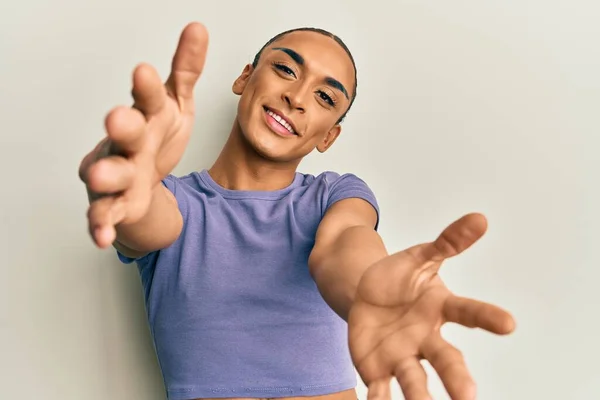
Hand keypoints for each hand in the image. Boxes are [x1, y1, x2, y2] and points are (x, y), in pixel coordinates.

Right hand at [78, 22, 208, 247]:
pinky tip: (102, 236)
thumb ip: (185, 70)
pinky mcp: (114, 204)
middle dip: (122, 126)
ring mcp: (117, 173)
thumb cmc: (156, 136)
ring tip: (101, 176)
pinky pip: (104, 214)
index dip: (145, 88)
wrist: (144, 179)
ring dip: (106, 174)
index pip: (148, 99)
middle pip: (123, 133)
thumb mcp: (176, 104)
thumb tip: (198, 28)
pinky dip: (101, 224)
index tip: (145, 71)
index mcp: (146, 116)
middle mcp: (126, 142)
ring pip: (108, 173)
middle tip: (119, 118)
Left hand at [348, 213, 514, 399]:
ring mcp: (402, 355)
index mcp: (441, 309)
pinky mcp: (377, 367)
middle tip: (468, 396)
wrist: (365, 295)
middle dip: (457, 378)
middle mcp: (427, 339)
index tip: (508, 323)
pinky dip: (380, 397)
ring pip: (415, 379)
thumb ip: (448, 242)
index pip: (468, 312)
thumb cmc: (400, 278)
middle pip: (446, 359)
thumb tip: (480, 219)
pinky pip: (380, 386)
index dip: (487, 317)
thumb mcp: (420, 256)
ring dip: (419, 396)